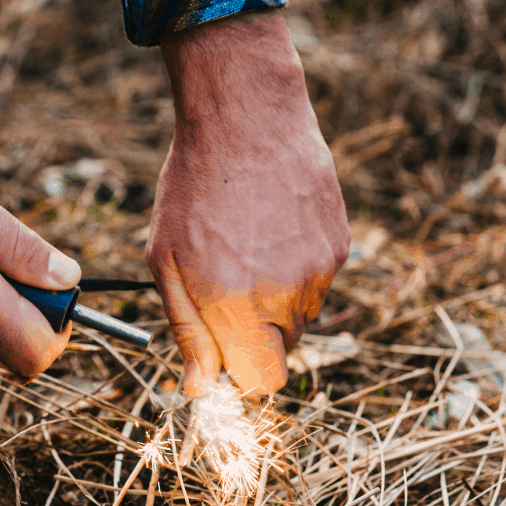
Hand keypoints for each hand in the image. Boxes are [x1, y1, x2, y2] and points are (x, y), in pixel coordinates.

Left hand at [149, 10, 348, 396]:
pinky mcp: (339, 244)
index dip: (242, 373)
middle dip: (254, 332)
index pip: (262, 383)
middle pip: (281, 350)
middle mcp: (289, 297)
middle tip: (225, 282)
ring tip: (247, 243)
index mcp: (239, 308)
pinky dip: (295, 265)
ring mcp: (321, 270)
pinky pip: (317, 278)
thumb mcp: (166, 263)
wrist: (246, 118)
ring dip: (276, 297)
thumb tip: (199, 387)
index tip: (223, 349)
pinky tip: (271, 225)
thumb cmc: (193, 189)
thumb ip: (188, 331)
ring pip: (301, 313)